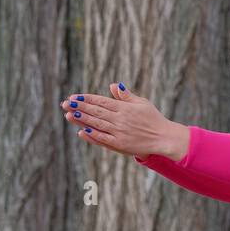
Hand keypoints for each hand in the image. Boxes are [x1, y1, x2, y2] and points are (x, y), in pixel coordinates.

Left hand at [59, 83, 189, 160]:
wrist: (164, 138)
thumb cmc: (153, 119)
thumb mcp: (142, 103)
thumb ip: (126, 96)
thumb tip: (113, 85)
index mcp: (125, 108)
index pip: (101, 101)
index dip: (86, 99)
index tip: (74, 96)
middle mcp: (120, 119)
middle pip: (96, 112)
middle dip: (79, 107)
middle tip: (65, 103)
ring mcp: (119, 132)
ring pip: (96, 124)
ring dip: (81, 119)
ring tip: (69, 114)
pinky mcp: (120, 144)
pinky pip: (103, 139)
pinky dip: (92, 135)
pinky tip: (82, 131)